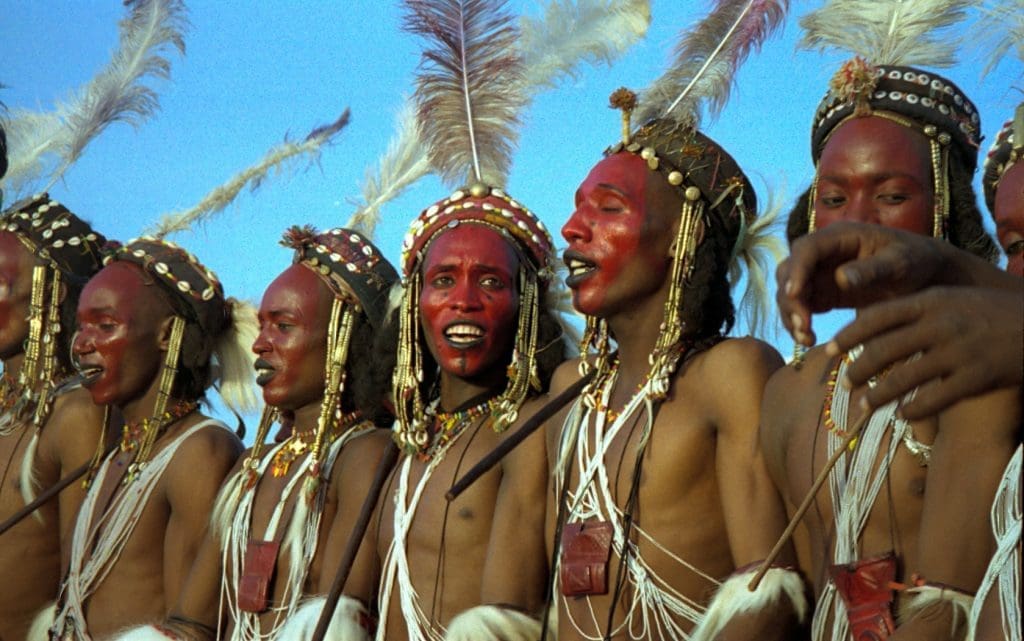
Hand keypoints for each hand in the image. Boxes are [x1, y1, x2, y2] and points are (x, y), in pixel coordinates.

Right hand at [777, 222, 948, 345]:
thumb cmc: (916, 261)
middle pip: (789, 271)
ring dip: (791, 314)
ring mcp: (819, 273)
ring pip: (788, 291)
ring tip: (805, 337)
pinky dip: (798, 323)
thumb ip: (872, 269)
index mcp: (840, 236)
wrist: (925, 274)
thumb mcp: (900, 263)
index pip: (806, 249)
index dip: (797, 271)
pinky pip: (800, 307)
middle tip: (803, 324)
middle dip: (790, 298)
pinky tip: (808, 338)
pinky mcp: (822, 293)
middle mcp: (823, 252)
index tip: (795, 295)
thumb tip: (841, 278)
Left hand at [826, 286, 1022, 419]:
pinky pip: (934, 400)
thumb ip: (916, 311)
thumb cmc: (989, 313)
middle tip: (845, 383)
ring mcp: (959, 352)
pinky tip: (901, 415)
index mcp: (931, 302)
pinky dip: (912, 410)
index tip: (829, 349)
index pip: (877, 317)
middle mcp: (941, 324)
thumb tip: (872, 328)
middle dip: (857, 370)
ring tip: (863, 406)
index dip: (848, 335)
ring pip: (903, 379)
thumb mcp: (952, 300)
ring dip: (877, 396)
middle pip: (883, 350)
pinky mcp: (976, 378)